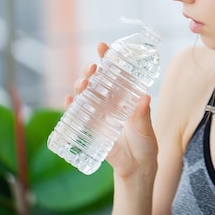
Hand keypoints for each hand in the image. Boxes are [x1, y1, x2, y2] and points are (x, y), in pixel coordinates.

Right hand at [64, 42, 158, 179]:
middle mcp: (110, 102)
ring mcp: (99, 114)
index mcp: (125, 97)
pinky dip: (71, 106)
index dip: (107, 58)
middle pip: (96, 81)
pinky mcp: (91, 128)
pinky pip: (78, 114)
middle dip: (91, 71)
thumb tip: (146, 97)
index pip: (115, 73)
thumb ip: (143, 115)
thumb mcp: (146, 129)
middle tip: (92, 67)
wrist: (136, 168)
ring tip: (82, 83)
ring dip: (81, 86)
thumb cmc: (145, 145)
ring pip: (86, 95)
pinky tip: (68, 101)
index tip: (101, 46)